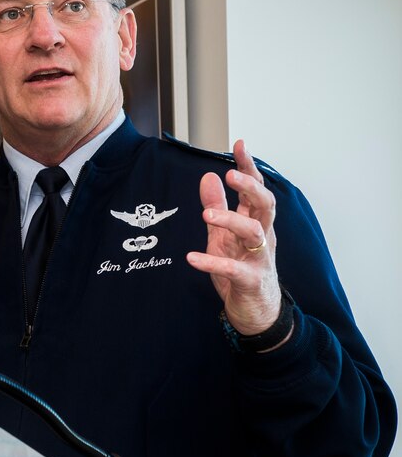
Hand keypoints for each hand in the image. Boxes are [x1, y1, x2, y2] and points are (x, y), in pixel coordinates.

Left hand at [186, 140, 281, 334]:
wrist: (256, 312)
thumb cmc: (240, 269)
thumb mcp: (223, 235)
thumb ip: (216, 206)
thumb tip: (208, 176)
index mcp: (256, 223)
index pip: (257, 189)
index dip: (249, 167)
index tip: (239, 145)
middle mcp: (262, 237)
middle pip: (265, 205)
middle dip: (250, 187)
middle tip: (230, 174)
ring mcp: (259, 259)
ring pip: (254, 233)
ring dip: (231, 221)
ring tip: (205, 215)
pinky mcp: (250, 281)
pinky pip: (234, 269)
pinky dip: (212, 263)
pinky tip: (191, 258)